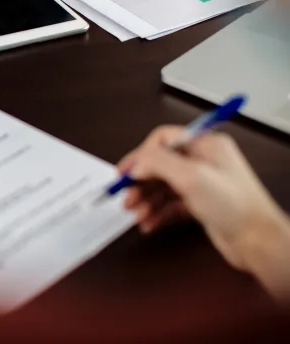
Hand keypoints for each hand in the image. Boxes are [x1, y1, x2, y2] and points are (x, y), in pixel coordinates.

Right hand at [118, 126, 289, 270]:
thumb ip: (158, 163)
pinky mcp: (202, 206)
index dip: (140, 155)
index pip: (162, 140)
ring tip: (136, 214)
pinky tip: (149, 223)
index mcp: (205, 145)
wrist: (259, 243)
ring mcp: (203, 184)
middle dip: (140, 182)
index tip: (124, 172)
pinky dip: (157, 213)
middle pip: (160, 165)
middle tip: (126, 197)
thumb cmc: (236, 207)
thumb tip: (136, 163)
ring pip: (163, 187)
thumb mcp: (192, 177)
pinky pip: (171, 205)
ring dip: (146, 200)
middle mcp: (204, 162)